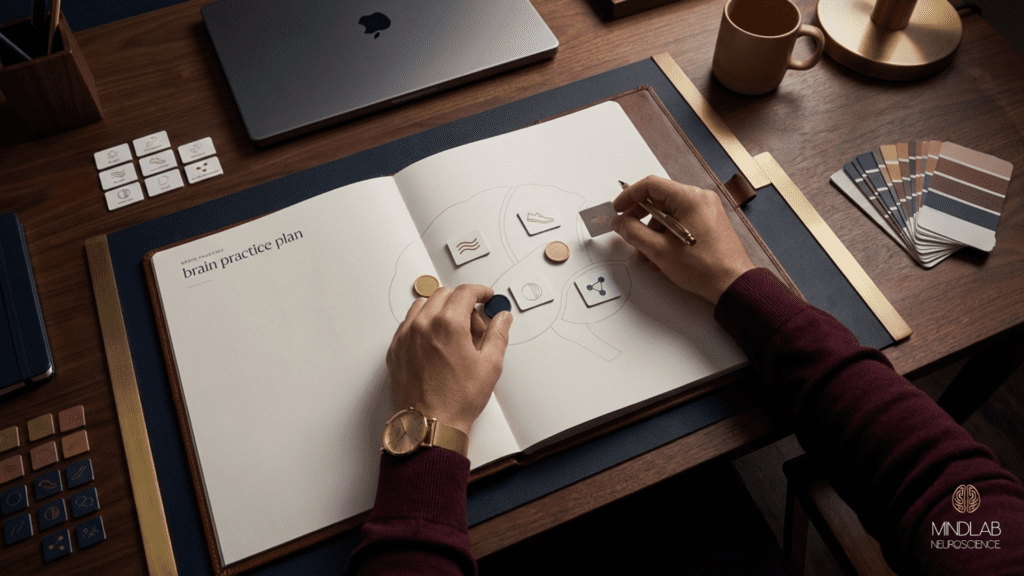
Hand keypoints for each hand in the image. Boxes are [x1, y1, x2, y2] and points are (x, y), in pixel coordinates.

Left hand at [387, 284, 512, 434]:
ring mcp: (405, 336)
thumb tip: (502, 317)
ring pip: (423, 305)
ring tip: (454, 333)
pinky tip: (435, 343)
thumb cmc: (457, 400)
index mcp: (448, 324)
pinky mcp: (395, 349)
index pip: (465, 292)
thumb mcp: (489, 366)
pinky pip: (408, 323)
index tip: (486, 297)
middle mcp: (423, 325)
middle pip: (444, 294)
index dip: (480, 291)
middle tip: (475, 325)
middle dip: (462, 302)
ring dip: (441, 309)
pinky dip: (423, 323)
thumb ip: (498, 334)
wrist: (429, 425)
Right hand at [612, 175, 754, 304]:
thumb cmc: (705, 267)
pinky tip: (662, 255)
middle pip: (659, 199)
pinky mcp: (708, 223)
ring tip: (648, 253)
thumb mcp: (659, 250)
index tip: (617, 209)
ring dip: (652, 232)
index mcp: (690, 198)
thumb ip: (634, 232)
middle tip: (627, 231)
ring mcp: (706, 211)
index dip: (629, 196)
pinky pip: (680, 222)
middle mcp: (700, 199)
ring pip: (668, 214)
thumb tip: (620, 222)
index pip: (651, 185)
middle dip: (640, 218)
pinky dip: (666, 235)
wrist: (733, 284)